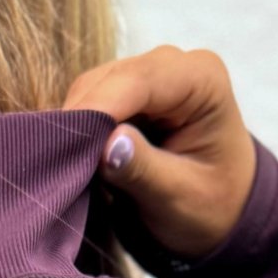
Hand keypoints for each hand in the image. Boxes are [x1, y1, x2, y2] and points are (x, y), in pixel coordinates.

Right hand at [63, 46, 257, 261]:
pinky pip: (88, 103)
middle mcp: (174, 67)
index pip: (140, 81)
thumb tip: (107, 146)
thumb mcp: (181, 197)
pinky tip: (72, 160)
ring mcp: (148, 77)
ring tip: (64, 169)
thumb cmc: (212, 206)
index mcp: (202, 80)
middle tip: (55, 168)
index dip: (98, 109)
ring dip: (74, 128)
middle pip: (108, 80)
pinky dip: (77, 131)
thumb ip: (144, 170)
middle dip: (80, 121)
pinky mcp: (127, 93)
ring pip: (90, 89)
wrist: (222, 210)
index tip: (65, 146)